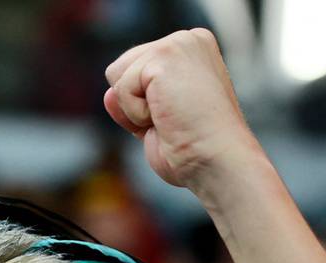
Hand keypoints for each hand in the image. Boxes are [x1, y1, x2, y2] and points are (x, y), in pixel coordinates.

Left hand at [104, 29, 265, 202]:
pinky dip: (135, 113)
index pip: (135, 69)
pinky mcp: (164, 56)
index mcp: (191, 51)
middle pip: (120, 68)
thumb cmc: (196, 148)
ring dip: (134, 109)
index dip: (141, 104)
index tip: (174, 117)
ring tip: (169, 116)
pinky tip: (166, 116)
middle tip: (170, 119)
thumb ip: (135, 101)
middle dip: (133, 104)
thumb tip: (109, 93)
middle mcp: (187, 40)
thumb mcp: (158, 120)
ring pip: (116, 76)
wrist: (216, 160)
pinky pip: (120, 89)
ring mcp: (177, 44)